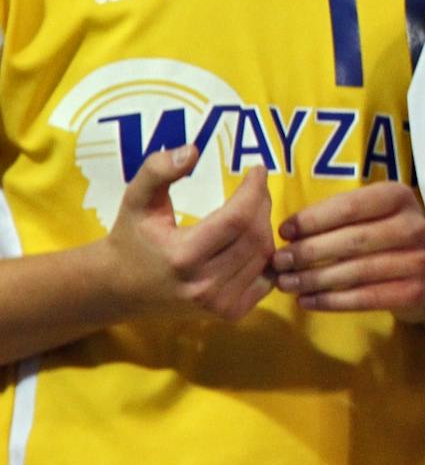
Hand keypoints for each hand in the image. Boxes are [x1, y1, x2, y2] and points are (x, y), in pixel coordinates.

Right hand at [101, 147, 274, 322]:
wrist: (119, 288)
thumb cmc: (131, 238)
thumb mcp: (136, 200)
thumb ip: (158, 170)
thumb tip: (193, 150)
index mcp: (182, 256)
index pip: (238, 218)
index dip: (254, 190)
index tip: (258, 170)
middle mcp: (203, 285)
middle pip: (255, 235)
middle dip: (261, 205)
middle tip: (256, 188)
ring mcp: (218, 303)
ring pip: (263, 256)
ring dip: (264, 227)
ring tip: (251, 210)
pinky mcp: (228, 313)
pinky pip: (265, 278)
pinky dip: (265, 256)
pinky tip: (252, 239)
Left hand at [272, 181, 424, 321]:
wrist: (423, 269)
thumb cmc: (381, 233)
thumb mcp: (366, 213)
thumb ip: (334, 215)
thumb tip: (287, 232)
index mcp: (399, 197)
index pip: (350, 206)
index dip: (312, 220)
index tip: (283, 232)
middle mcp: (414, 226)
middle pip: (353, 240)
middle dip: (309, 252)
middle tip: (279, 262)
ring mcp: (419, 260)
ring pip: (357, 271)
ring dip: (315, 279)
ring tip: (286, 284)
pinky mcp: (414, 291)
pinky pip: (366, 298)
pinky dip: (331, 302)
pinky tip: (307, 301)